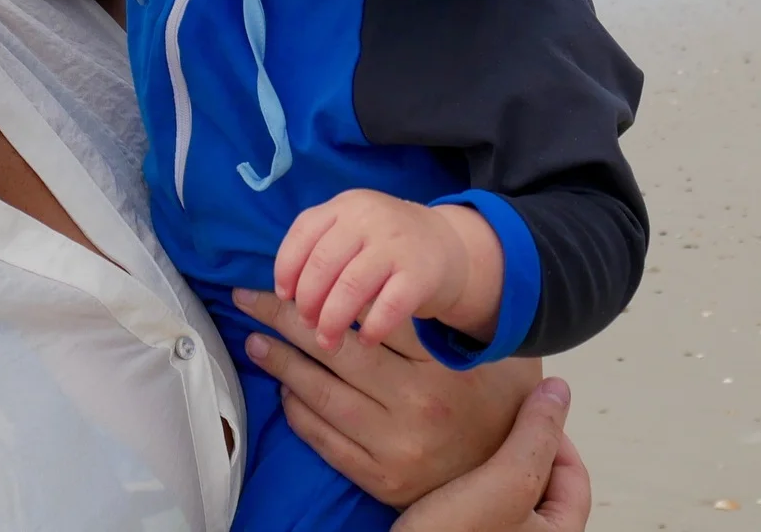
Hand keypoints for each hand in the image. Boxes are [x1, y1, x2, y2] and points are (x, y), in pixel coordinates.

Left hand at [233, 288, 536, 507]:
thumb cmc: (490, 406)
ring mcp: (394, 446)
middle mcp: (416, 406)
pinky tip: (283, 389)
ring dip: (281, 364)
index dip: (322, 293)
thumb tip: (384, 287)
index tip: (289, 277)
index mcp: (439, 368)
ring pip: (321, 395)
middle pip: (335, 350)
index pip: (369, 319)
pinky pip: (324, 438)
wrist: (511, 482)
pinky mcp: (378, 478)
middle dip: (284, 319)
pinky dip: (298, 411)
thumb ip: (437, 326)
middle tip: (249, 298)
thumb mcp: (482, 358)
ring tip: (255, 341)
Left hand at [275, 190, 500, 349]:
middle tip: (307, 324)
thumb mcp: (353, 229)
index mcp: (345, 205)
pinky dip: (371, 327)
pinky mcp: (421, 273)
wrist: (448, 245)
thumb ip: (321, 247)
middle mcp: (369, 218)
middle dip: (308, 300)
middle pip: (323, 263)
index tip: (284, 296)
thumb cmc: (385, 244)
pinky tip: (364, 340)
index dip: (287, 267)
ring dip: (333, 320)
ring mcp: (397, 243)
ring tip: (327, 341)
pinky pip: (389, 305)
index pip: (304, 232)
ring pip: (351, 286)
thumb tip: (283, 293)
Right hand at [396, 380, 588, 531]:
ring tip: (464, 439)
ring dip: (486, 463)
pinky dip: (463, 483)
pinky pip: (474, 505)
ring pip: (503, 492)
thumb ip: (536, 435)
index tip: (522, 409)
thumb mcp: (507, 482)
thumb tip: (559, 389)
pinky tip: (441, 469)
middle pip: (538, 481)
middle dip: (516, 447)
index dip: (552, 434)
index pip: (575, 473)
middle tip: (489, 421)